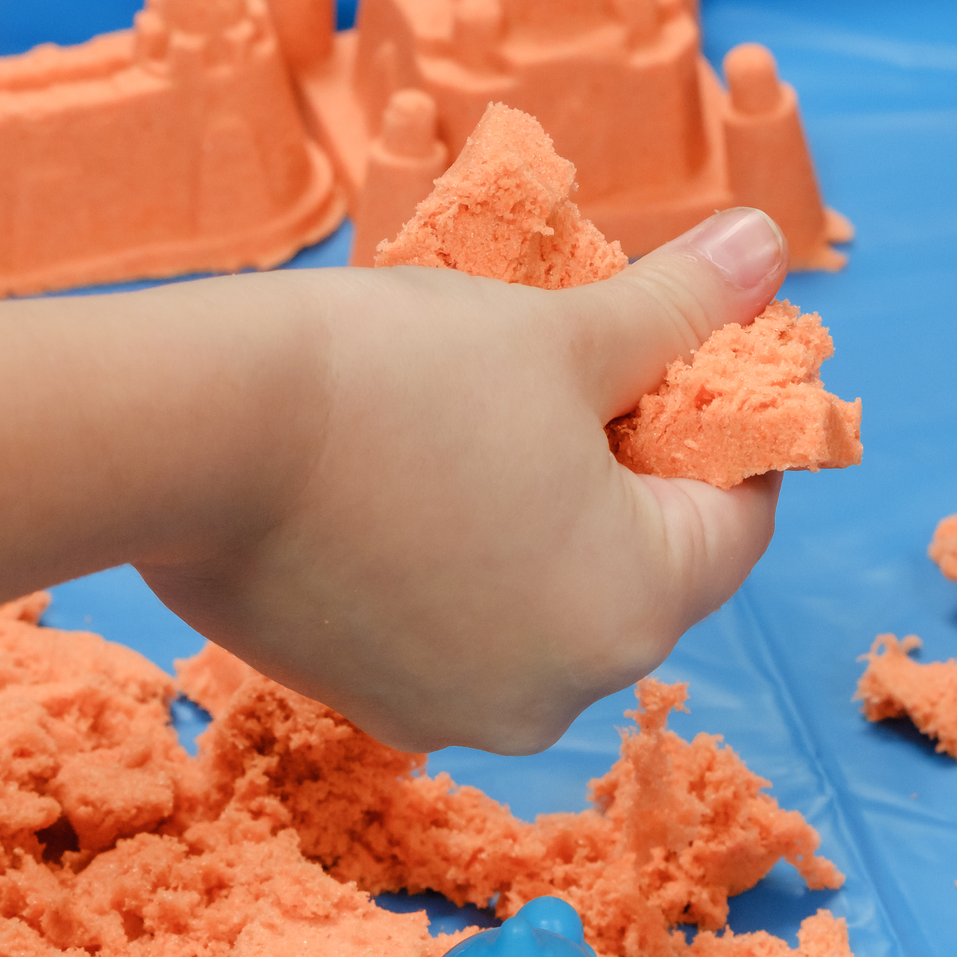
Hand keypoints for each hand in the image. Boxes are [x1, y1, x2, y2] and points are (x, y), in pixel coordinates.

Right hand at [136, 208, 787, 754]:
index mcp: (632, 614)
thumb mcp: (564, 330)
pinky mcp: (361, 697)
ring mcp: (450, 709)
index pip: (738, 522)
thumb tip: (771, 246)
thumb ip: (682, 307)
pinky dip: (456, 557)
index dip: (726, 429)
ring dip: (538, 515)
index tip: (685, 361)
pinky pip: (451, 624)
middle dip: (624, 470)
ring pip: (541, 598)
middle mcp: (554, 694)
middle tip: (581, 372)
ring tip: (490, 414)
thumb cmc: (394, 376)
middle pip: (639, 567)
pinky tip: (411, 471)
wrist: (185, 432)